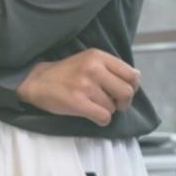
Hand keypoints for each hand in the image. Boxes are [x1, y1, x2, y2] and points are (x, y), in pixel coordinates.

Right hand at [16, 49, 138, 125]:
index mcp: (98, 56)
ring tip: (93, 105)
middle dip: (123, 103)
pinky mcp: (77, 102)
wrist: (37, 81)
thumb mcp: (89, 60)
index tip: (122, 92)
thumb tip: (137, 76)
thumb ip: (112, 67)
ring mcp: (85, 85)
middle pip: (127, 92)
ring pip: (113, 107)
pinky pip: (103, 117)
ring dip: (106, 110)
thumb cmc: (66, 73)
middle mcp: (93, 68)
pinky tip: (92, 114)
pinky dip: (101, 120)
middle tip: (114, 104)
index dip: (132, 87)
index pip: (131, 74)